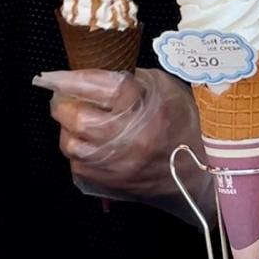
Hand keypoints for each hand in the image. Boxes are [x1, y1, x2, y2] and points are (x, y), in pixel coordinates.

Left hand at [37, 67, 211, 215]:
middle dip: (65, 105)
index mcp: (149, 109)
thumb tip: (94, 74)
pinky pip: (78, 165)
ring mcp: (120, 165)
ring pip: (72, 144)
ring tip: (77, 118)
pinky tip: (89, 142)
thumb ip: (130, 77)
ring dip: (68, 128)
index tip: (58, 76)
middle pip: (79, 119)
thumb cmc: (183, 124)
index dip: (75, 79)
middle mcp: (132, 139)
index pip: (104, 87)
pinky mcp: (112, 184)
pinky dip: (78, 150)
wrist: (201, 171)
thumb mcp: (165, 88)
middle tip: (66, 97)